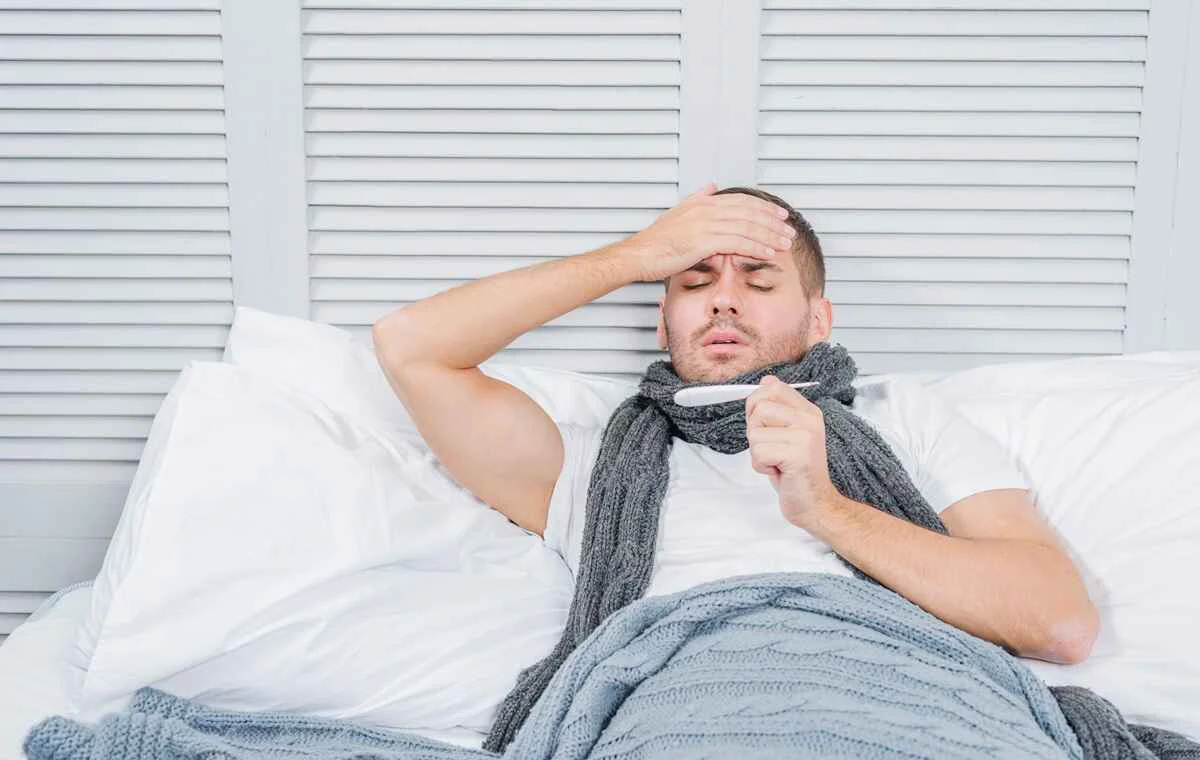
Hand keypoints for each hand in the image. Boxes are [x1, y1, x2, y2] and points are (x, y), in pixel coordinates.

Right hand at [619, 182, 797, 282]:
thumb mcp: (677, 212)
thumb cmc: (656, 241)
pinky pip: (737, 243)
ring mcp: (705, 225)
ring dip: (769, 236)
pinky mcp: (703, 242)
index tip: (780, 215)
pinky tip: (767, 252)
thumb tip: (711, 185)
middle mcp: (706, 210)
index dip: (764, 207)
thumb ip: (697, 198)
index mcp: (702, 203)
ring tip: (784, 243)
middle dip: (772, 222)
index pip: (741, 201)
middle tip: (788, 230)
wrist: (638, 255)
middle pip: (749, 212)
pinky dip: (756, 247)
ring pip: (747, 227)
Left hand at [746, 375, 840, 526]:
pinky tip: (779, 471)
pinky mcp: (798, 455)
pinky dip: (761, 466)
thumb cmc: (796, 472)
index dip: (757, 405)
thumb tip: (767, 380)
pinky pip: (758, 452)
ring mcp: (805, 436)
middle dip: (755, 431)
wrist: (816, 504)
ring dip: (757, 452)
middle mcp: (809, 419)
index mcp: (808, 411)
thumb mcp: (785, 435)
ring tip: (777, 461)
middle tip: (772, 448)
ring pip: (754, 432)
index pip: (773, 387)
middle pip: (759, 407)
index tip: (765, 426)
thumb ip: (776, 409)